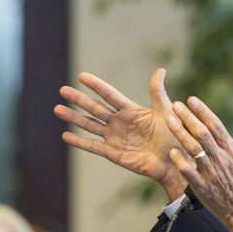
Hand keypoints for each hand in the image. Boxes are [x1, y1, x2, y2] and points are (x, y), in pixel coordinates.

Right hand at [55, 69, 187, 199]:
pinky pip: (93, 147)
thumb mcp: (166, 112)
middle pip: (95, 108)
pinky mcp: (113, 153)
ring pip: (90, 125)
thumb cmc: (174, 136)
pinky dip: (79, 142)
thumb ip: (158, 92)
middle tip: (62, 90)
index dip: (96, 86)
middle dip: (79, 100)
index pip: (110, 95)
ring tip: (58, 109)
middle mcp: (120, 122)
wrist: (175, 162)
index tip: (82, 76)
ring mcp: (115, 137)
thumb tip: (160, 69)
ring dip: (74, 118)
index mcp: (131, 110)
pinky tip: (65, 136)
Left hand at [166, 96, 232, 231]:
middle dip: (188, 118)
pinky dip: (181, 162)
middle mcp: (220, 158)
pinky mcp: (202, 187)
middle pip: (202, 134)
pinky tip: (172, 152)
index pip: (215, 125)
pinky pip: (189, 172)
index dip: (203, 111)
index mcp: (232, 150)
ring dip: (180, 134)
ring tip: (169, 120)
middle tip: (175, 105)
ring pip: (194, 149)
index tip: (191, 99)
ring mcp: (210, 173)